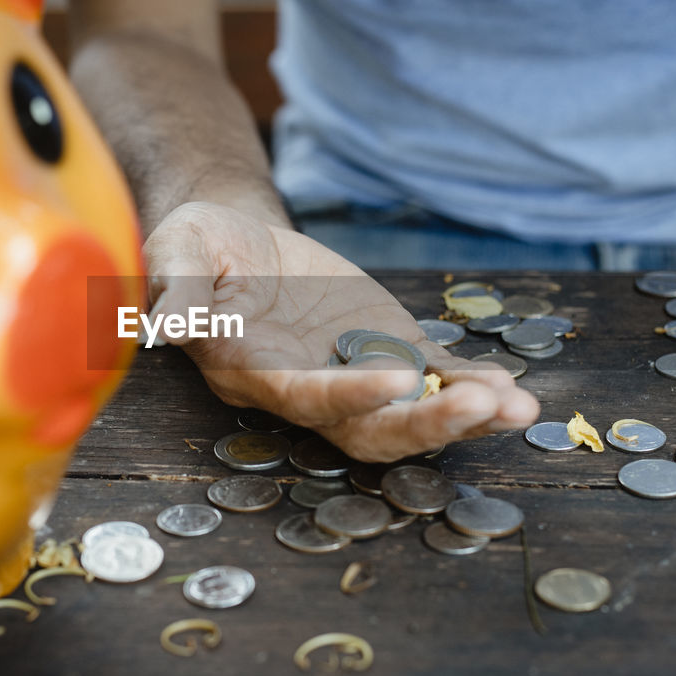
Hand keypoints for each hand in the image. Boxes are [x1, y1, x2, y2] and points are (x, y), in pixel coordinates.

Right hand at [142, 202, 539, 460]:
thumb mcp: (177, 251)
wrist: (240, 246)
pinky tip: (511, 391)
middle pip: (367, 429)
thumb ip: (175, 289)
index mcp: (253, 368)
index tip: (396, 381)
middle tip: (486, 407)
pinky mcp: (384, 354)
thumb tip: (157, 326)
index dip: (348, 396)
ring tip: (518, 406)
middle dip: (427, 423)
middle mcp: (307, 387)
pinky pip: (432, 381)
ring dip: (464, 418)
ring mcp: (351, 375)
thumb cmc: (198, 248)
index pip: (304, 396)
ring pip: (409, 416)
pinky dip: (471, 388)